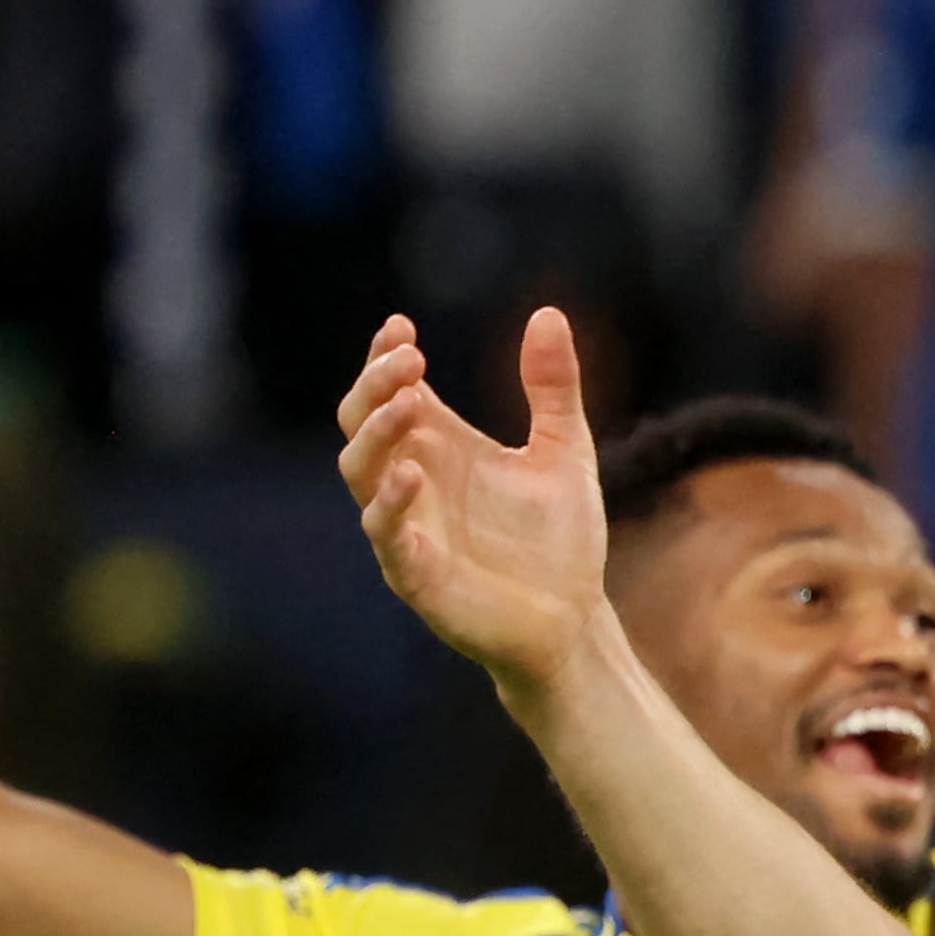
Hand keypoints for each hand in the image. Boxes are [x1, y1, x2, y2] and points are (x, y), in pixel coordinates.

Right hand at [339, 308, 614, 699]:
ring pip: (360, 471)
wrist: (574, 623)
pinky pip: (385, 534)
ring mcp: (408, 526)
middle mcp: (413, 481)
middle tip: (408, 358)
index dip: (385, 358)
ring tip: (408, 403)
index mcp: (440, 449)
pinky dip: (390, 504)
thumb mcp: (565, 452)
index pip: (391, 392)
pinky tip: (411, 476)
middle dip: (375, 385)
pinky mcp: (415, 573)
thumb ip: (554, 388)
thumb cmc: (560, 543)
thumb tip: (548, 312)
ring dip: (378, 433)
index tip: (402, 327)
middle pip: (362, 421)